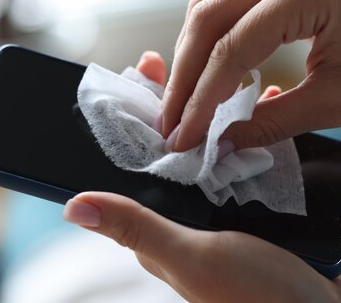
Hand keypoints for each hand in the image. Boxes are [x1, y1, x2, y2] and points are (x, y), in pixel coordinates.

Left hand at [64, 53, 340, 302]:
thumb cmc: (256, 298)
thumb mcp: (192, 257)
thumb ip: (139, 228)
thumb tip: (72, 205)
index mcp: (165, 228)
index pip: (139, 163)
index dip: (134, 120)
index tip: (135, 75)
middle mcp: (194, 216)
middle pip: (178, 150)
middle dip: (175, 105)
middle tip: (172, 61)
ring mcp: (233, 210)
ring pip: (220, 151)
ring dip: (219, 114)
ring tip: (224, 71)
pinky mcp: (268, 209)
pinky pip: (258, 161)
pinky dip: (260, 131)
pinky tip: (268, 105)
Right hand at [160, 0, 340, 150]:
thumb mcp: (338, 104)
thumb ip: (270, 122)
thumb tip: (220, 142)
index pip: (231, 48)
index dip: (200, 99)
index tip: (181, 137)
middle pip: (209, 16)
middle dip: (185, 73)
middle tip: (172, 121)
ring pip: (216, 1)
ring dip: (196, 49)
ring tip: (190, 97)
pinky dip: (220, 33)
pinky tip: (222, 67)